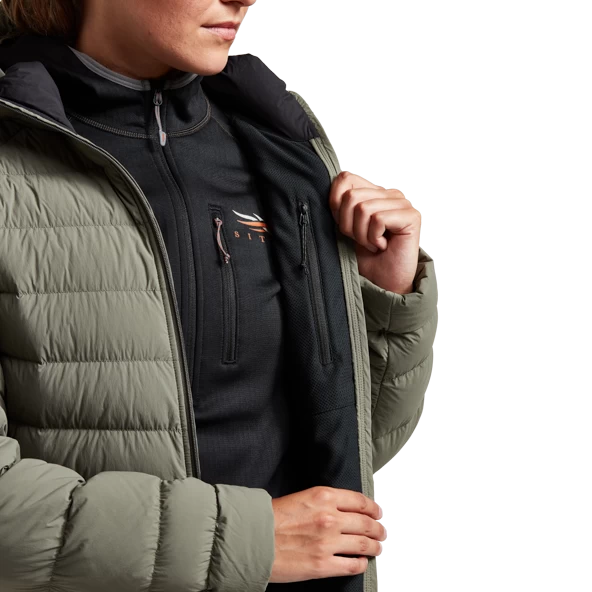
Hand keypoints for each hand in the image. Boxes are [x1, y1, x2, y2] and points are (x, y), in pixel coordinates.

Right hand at [269, 486, 387, 582]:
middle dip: (378, 528)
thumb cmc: (270, 518)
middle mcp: (330, 517)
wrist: (253, 539)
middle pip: (366, 523)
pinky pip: (352, 565)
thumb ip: (323, 502)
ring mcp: (328, 542)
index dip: (373, 508)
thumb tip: (341, 509)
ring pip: (364, 544)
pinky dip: (360, 564)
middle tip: (382, 531)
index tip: (377, 512)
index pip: (360, 501)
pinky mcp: (324, 565)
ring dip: (374, 546)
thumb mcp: (301, 498)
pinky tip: (361, 562)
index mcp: (323, 496)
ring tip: (377, 547)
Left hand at [329, 170, 420, 293]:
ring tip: (373, 244)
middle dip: (348, 225)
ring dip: (362, 235)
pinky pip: (378, 219)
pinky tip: (383, 246)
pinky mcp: (412, 216)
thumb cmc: (365, 258)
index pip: (345, 178)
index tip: (344, 226)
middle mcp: (389, 193)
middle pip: (351, 196)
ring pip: (363, 208)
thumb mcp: (344, 227)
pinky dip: (374, 238)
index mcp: (373, 191)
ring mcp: (402, 203)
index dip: (335, 204)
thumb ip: (339, 204)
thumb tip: (324, 186)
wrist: (383, 283)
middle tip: (361, 240)